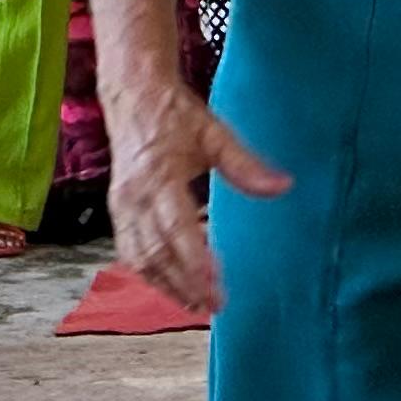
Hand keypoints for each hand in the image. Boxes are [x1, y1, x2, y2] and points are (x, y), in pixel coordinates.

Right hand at [105, 71, 290, 315]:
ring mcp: (122, 205)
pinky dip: (149, 272)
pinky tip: (170, 284)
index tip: (216, 288)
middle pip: (157, 253)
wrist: (132, 94)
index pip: (176, 230)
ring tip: (195, 304)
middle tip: (214, 305)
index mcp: (158, 177)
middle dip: (184, 284)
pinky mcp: (117, 209)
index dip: (195, 263)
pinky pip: (129, 250)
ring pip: (140, 257)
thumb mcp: (214, 134)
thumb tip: (283, 186)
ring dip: (166, 285)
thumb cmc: (174, 114)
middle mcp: (134, 196)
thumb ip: (245, 165)